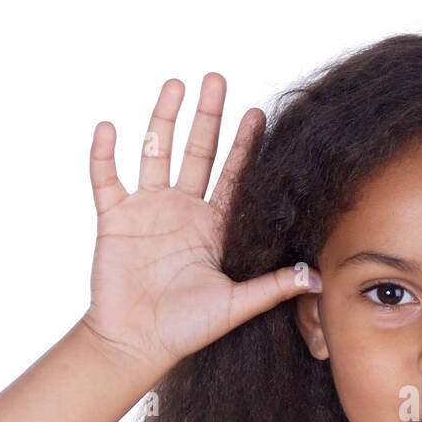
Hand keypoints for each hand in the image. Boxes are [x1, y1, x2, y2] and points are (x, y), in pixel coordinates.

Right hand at [82, 73, 319, 372]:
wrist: (137, 342)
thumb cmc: (187, 329)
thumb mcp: (236, 304)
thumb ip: (273, 286)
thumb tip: (316, 277)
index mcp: (213, 227)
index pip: (233, 176)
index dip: (245, 146)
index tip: (259, 114)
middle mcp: (183, 211)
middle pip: (198, 153)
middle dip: (208, 117)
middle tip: (217, 79)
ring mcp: (147, 211)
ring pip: (156, 153)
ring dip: (163, 119)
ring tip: (175, 85)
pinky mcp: (115, 219)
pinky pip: (107, 180)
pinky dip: (105, 155)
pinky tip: (110, 128)